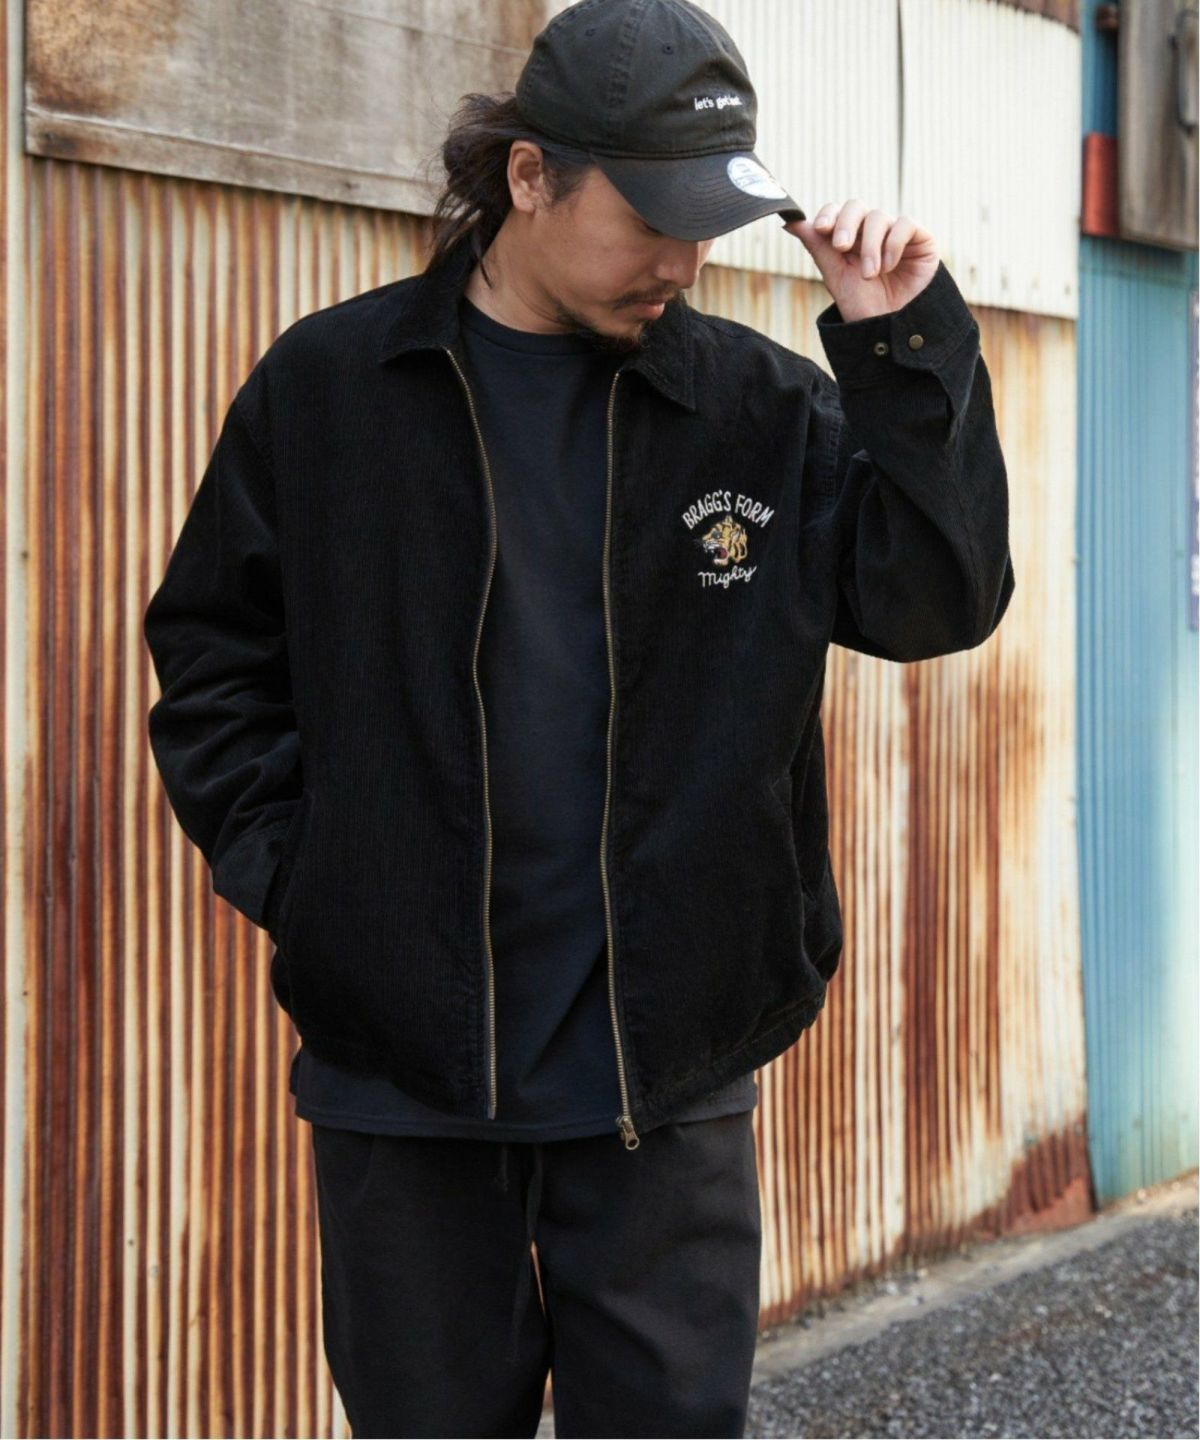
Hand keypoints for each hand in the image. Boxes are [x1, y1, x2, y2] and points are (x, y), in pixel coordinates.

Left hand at [783, 200, 938, 321]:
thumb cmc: (865, 309)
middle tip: (841, 247)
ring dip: (870, 247)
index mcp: (850, 239)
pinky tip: (889, 268)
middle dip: (845, 224)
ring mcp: (896, 234)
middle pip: (856, 206)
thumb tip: (792, 223)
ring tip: (869, 275)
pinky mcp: (921, 239)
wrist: (895, 331)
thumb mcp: (837, 278)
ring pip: (878, 217)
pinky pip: (905, 224)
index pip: (837, 212)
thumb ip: (818, 249)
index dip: (829, 214)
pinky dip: (893, 244)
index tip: (820, 228)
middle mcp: (872, 233)